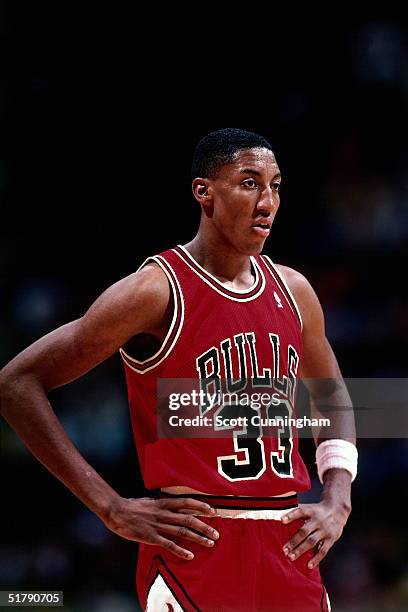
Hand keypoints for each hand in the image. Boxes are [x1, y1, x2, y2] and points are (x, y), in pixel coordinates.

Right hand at [103, 496, 218, 559]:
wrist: (117, 512)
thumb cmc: (133, 506)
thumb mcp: (150, 501)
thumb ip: (163, 504)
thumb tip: (173, 504)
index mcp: (164, 503)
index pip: (187, 502)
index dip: (201, 506)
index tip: (213, 511)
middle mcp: (164, 513)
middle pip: (189, 519)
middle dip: (205, 526)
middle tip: (217, 533)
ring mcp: (158, 525)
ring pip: (183, 532)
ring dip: (198, 538)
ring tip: (210, 543)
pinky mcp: (151, 537)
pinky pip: (169, 545)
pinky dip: (181, 551)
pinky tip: (190, 556)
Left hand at [281, 500, 350, 568]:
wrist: (338, 510)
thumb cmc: (318, 511)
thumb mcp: (309, 508)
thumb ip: (297, 513)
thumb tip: (280, 518)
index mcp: (310, 511)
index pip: (300, 512)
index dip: (291, 516)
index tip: (282, 520)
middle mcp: (317, 520)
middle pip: (304, 531)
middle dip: (294, 541)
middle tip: (284, 550)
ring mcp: (324, 530)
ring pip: (312, 541)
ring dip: (301, 550)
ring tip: (291, 557)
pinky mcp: (331, 539)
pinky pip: (323, 550)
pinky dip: (316, 559)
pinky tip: (309, 565)